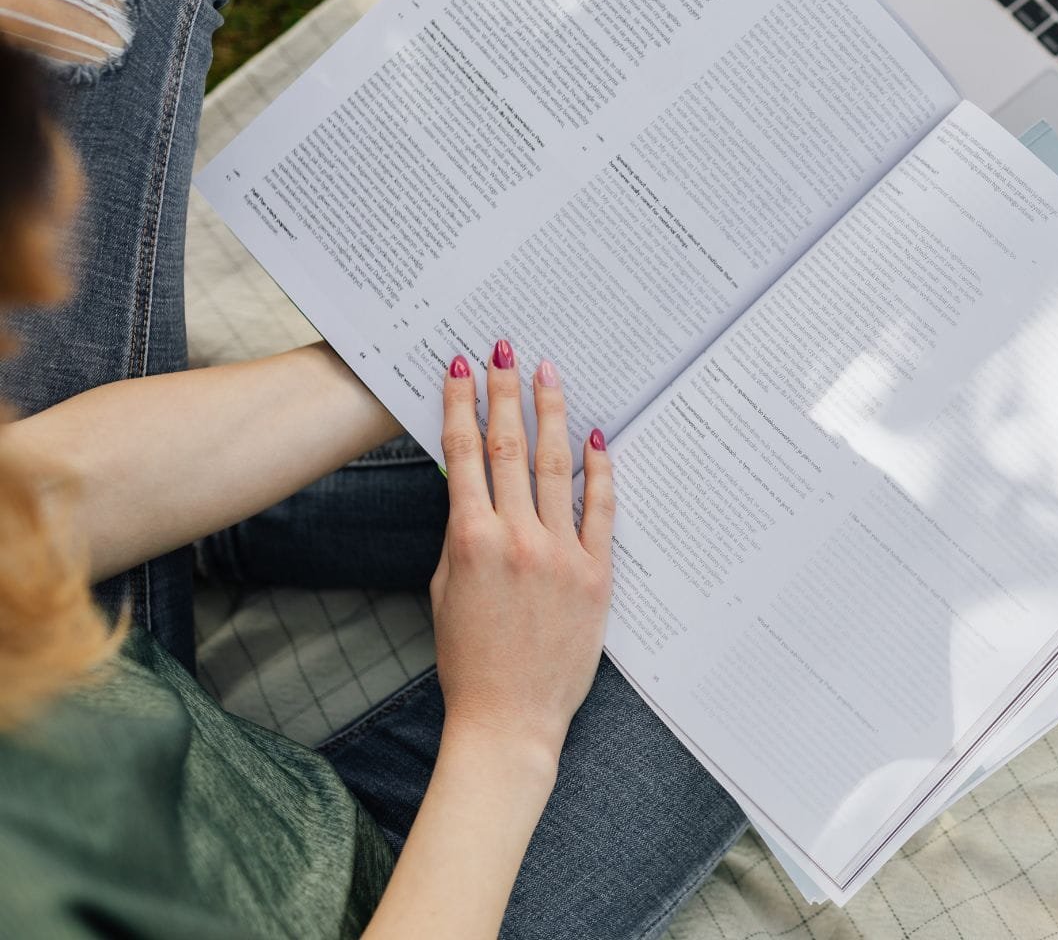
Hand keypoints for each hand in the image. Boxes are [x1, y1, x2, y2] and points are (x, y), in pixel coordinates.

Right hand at [431, 339, 613, 770]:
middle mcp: (517, 539)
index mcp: (471, 541)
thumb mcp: (447, 590)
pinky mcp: (596, 573)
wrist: (509, 718)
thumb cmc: (470, 660)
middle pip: (510, 447)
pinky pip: (601, 508)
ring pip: (556, 467)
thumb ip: (463, 534)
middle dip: (503, 392)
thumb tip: (474, 486)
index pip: (465, 455)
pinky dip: (599, 469)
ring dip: (550, 414)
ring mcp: (561, 553)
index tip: (458, 367)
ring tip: (546, 373)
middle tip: (502, 349)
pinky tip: (596, 435)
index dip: (460, 406)